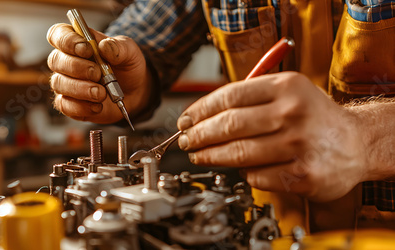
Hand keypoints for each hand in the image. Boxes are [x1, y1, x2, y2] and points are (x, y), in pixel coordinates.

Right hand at [47, 23, 150, 123]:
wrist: (134, 90)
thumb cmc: (125, 66)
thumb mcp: (129, 52)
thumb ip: (119, 47)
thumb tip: (104, 46)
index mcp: (76, 41)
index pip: (58, 34)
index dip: (67, 40)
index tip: (87, 49)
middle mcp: (65, 61)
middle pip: (55, 60)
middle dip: (77, 67)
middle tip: (98, 73)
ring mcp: (64, 83)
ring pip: (59, 83)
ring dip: (81, 89)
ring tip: (101, 93)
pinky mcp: (68, 104)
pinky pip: (64, 105)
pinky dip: (82, 107)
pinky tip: (97, 106)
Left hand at [176, 72, 367, 201]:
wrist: (356, 143)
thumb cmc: (314, 117)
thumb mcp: (288, 91)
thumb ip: (250, 98)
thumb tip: (203, 115)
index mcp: (287, 87)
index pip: (229, 96)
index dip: (200, 110)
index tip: (185, 120)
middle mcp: (293, 113)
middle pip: (229, 125)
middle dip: (198, 135)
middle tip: (185, 141)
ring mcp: (299, 145)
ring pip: (238, 153)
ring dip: (211, 156)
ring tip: (199, 155)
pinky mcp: (302, 174)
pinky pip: (256, 176)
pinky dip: (243, 173)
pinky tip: (240, 168)